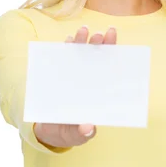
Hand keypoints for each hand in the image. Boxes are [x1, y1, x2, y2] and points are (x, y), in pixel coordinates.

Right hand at [32, 26, 116, 147]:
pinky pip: (61, 58)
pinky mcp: (58, 74)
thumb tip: (89, 128)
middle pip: (97, 57)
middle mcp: (88, 78)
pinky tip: (67, 40)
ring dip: (81, 41)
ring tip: (84, 31)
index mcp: (99, 91)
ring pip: (79, 53)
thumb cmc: (69, 131)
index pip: (109, 68)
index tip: (116, 42)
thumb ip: (82, 133)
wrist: (49, 131)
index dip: (114, 53)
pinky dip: (64, 48)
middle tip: (101, 35)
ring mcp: (73, 74)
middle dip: (100, 44)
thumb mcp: (76, 135)